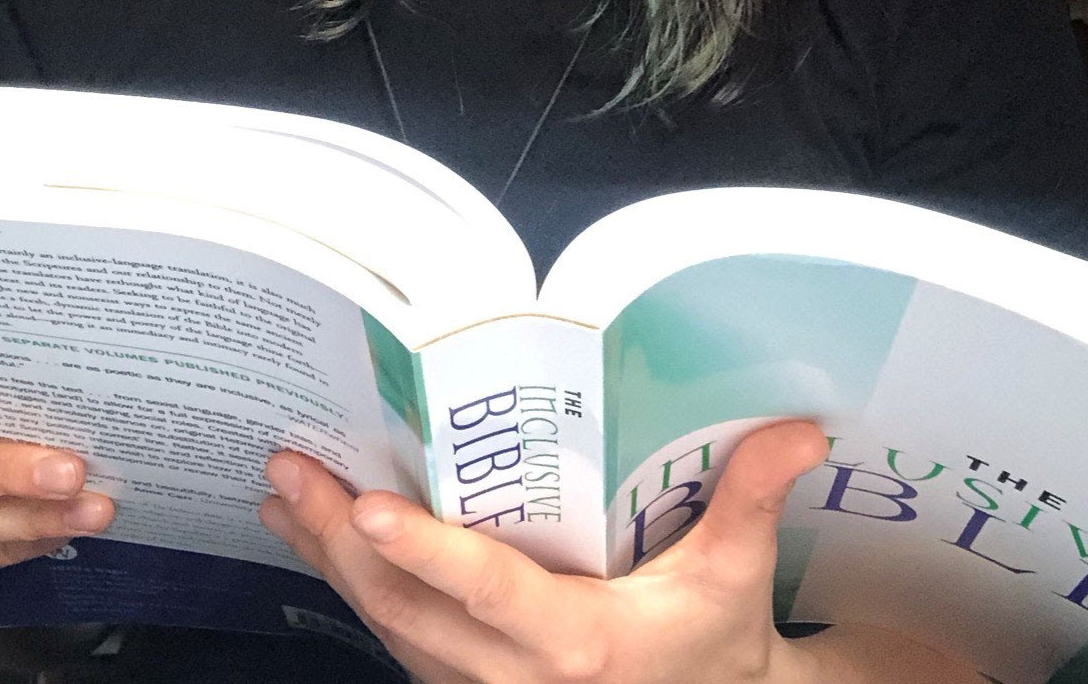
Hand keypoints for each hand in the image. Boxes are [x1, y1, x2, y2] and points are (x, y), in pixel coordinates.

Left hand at [260, 419, 978, 683]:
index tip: (368, 505)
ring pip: (389, 629)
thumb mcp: (736, 573)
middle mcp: (518, 679)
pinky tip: (321, 542)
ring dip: (329, 562)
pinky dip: (353, 590)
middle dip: (341, 542)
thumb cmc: (714, 643)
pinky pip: (396, 642)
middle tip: (291, 469)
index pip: (488, 593)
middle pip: (410, 611)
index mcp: (581, 645)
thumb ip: (754, 495)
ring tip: (285, 493)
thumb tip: (802, 428)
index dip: (425, 550)